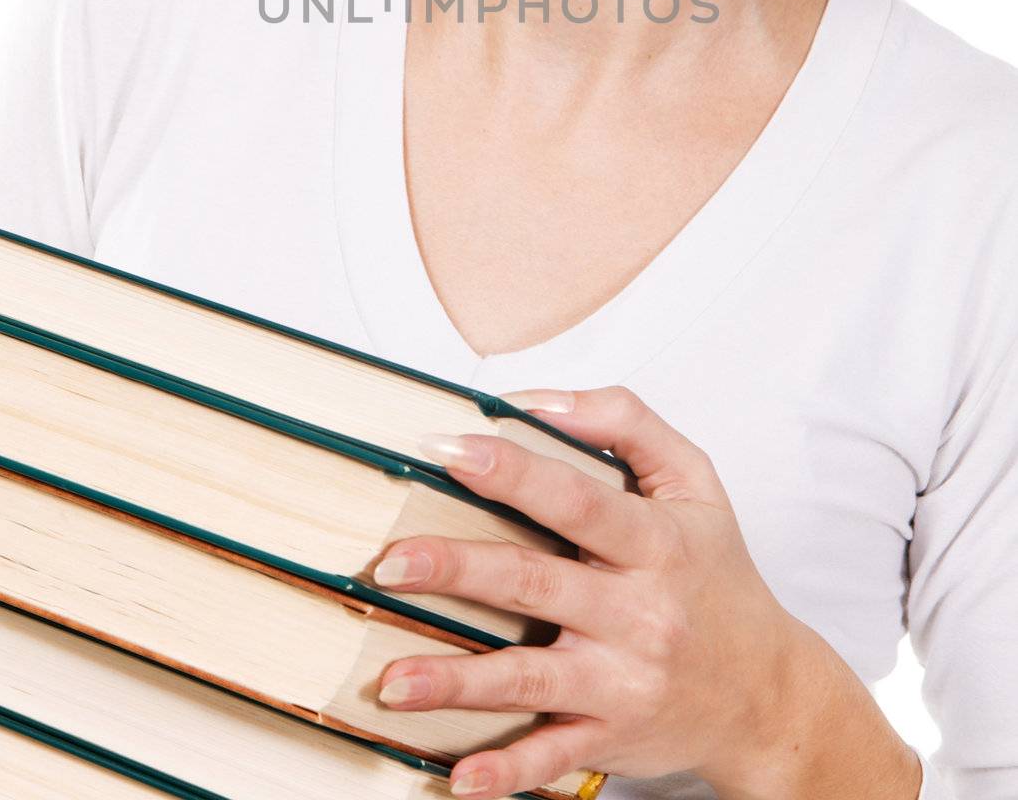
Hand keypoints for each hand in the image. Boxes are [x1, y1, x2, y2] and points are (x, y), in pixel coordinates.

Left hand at [371, 384, 800, 798]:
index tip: (450, 449)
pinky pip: (552, 757)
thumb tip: (537, 399)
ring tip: (391, 680)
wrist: (771, 692)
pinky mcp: (610, 736)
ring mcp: (621, 681)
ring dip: (456, 681)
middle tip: (390, 562)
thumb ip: (624, 421)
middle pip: (534, 583)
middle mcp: (637, 612)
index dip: (512, 471)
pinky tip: (459, 777)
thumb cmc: (717, 573)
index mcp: (655, 543)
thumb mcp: (693, 482)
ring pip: (529, 678)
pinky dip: (507, 773)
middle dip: (456, 570)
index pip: (575, 499)